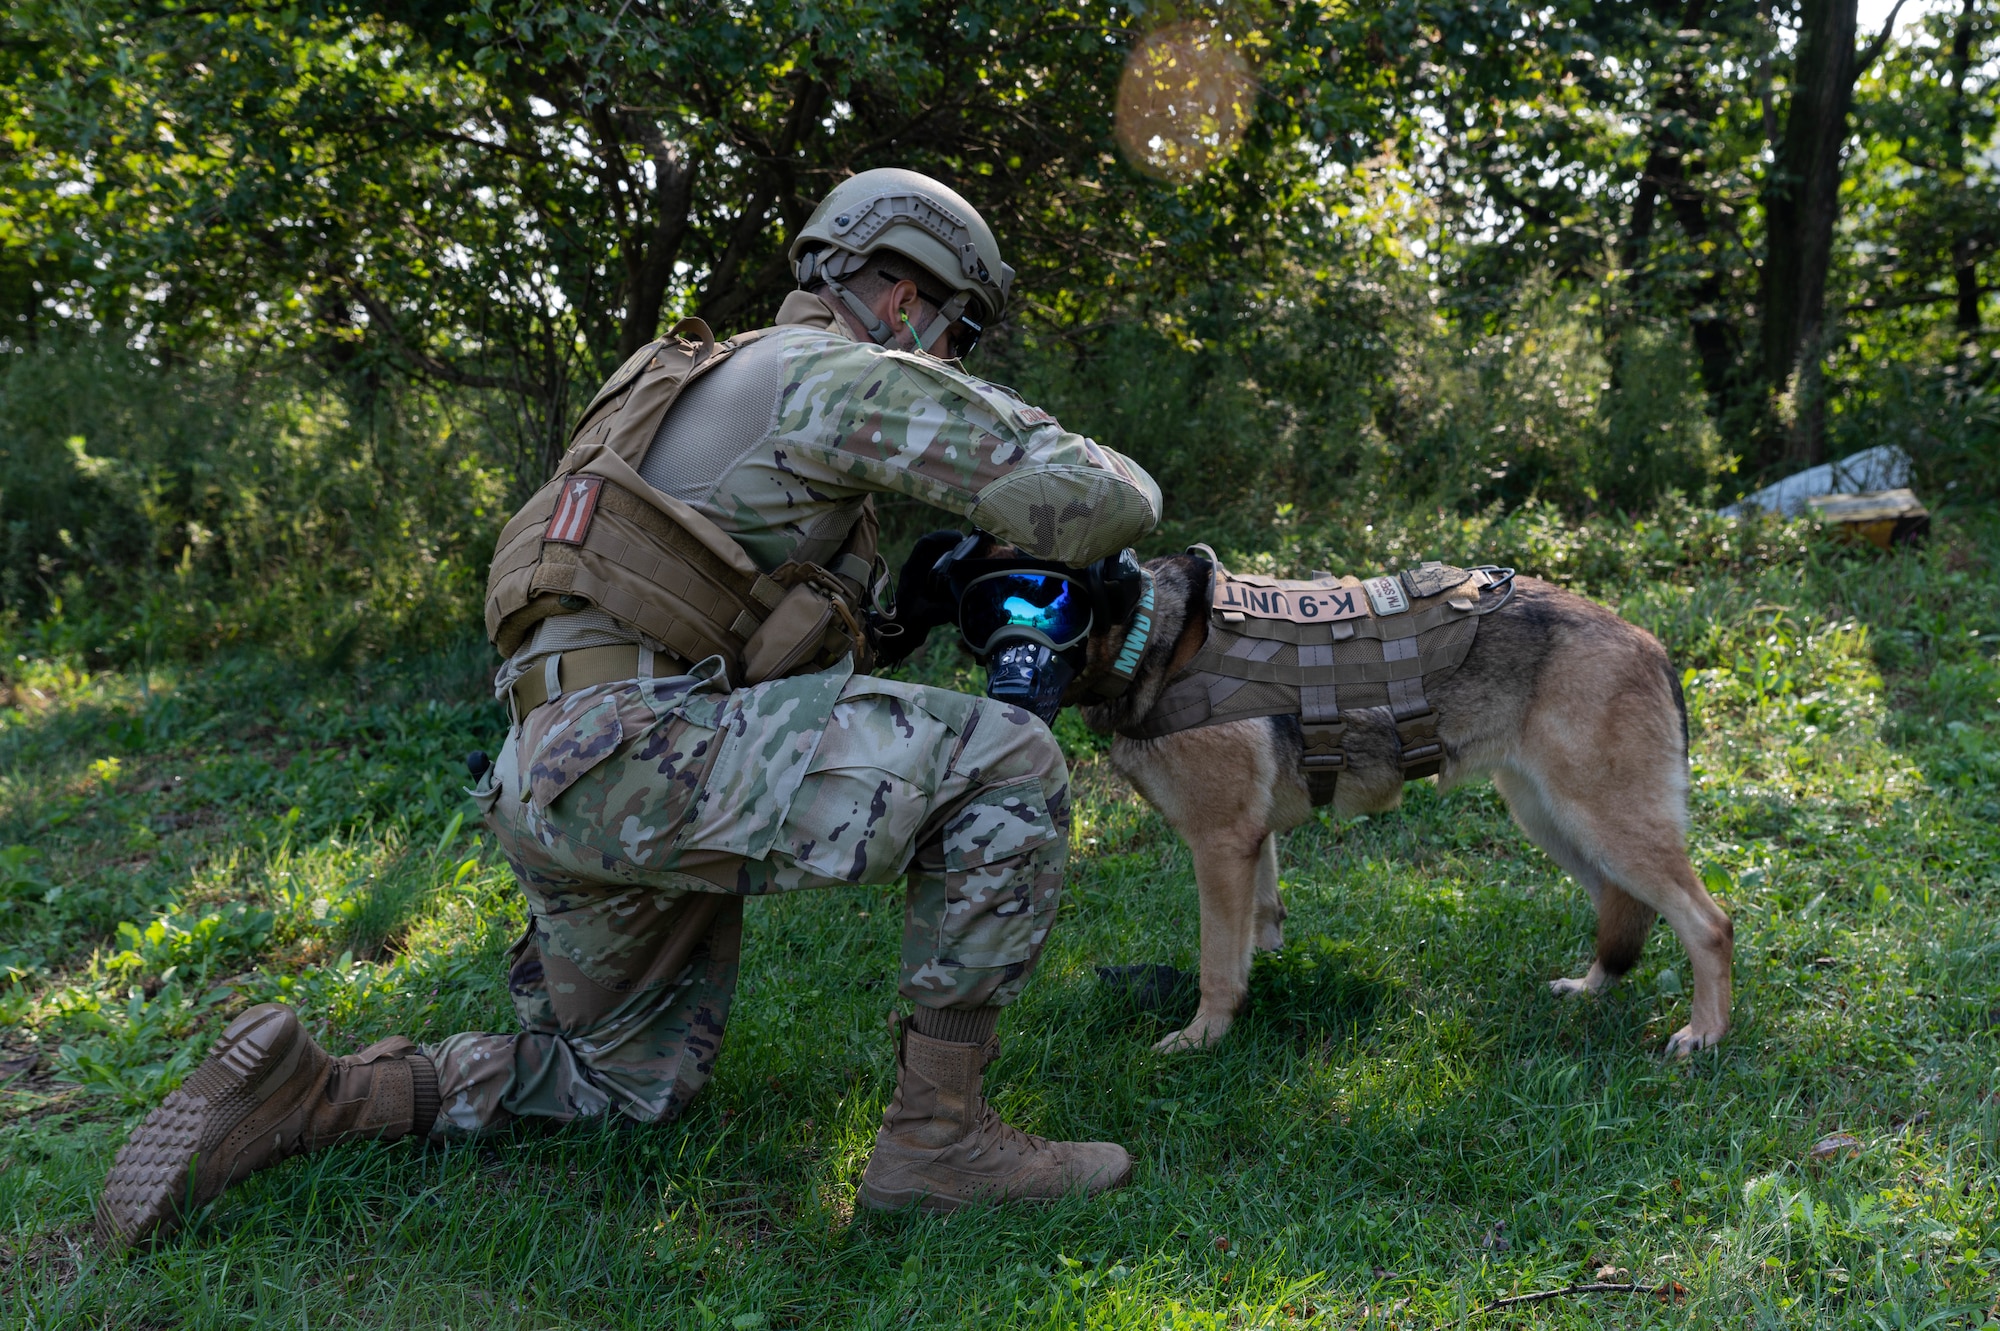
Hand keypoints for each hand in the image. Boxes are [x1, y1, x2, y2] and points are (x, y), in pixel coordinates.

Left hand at [870, 529, 968, 665]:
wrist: (897, 637)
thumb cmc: (906, 624)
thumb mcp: (924, 617)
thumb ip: (941, 611)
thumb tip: (962, 609)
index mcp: (912, 571)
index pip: (925, 544)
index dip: (942, 537)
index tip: (961, 539)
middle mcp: (916, 570)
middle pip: (933, 546)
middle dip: (952, 541)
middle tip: (972, 544)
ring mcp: (921, 577)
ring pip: (937, 555)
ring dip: (953, 552)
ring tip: (972, 554)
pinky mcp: (927, 585)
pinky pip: (941, 568)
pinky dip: (954, 566)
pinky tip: (966, 572)